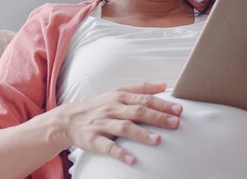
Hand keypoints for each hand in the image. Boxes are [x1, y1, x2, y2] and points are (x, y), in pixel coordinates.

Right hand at [46, 82, 181, 164]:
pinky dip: (120, 153)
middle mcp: (112, 108)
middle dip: (157, 117)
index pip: (144, 99)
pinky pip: (108, 146)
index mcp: (119, 97)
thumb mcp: (117, 93)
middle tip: (175, 123)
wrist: (67, 119)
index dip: (162, 104)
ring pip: (124, 128)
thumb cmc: (98, 106)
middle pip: (137, 112)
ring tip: (158, 140)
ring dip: (141, 134)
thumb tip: (163, 85)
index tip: (179, 109)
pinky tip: (133, 160)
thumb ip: (140, 89)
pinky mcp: (94, 139)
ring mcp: (102, 124)